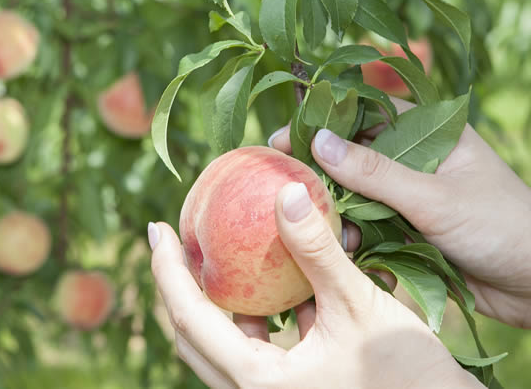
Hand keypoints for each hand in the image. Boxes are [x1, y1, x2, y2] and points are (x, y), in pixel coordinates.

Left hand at [149, 190, 480, 387]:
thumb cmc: (405, 371)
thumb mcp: (359, 304)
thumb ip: (318, 251)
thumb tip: (286, 192)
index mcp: (257, 380)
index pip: (189, 318)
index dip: (166, 270)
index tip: (156, 228)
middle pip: (192, 334)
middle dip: (178, 285)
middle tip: (174, 240)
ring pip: (221, 343)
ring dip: (216, 301)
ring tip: (219, 256)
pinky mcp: (289, 387)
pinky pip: (253, 346)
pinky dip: (252, 314)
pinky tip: (272, 284)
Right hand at [269, 98, 530, 328]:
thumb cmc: (501, 226)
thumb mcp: (434, 197)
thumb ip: (376, 172)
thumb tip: (319, 141)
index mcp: (429, 133)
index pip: (365, 116)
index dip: (323, 124)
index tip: (283, 139)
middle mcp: (415, 160)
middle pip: (354, 157)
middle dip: (322, 173)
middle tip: (285, 185)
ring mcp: (410, 196)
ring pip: (357, 195)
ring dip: (338, 211)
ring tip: (324, 226)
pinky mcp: (408, 229)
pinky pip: (369, 226)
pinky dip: (354, 237)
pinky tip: (344, 249)